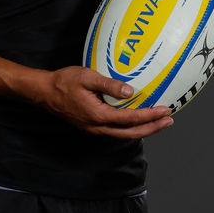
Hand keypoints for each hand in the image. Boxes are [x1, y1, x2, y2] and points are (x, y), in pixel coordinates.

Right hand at [33, 65, 173, 137]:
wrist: (44, 93)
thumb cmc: (64, 82)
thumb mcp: (88, 77)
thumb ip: (110, 84)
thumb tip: (131, 91)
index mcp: (98, 116)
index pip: (130, 119)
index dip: (150, 116)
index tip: (165, 110)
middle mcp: (98, 127)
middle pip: (131, 134)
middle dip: (152, 128)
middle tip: (169, 120)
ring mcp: (94, 129)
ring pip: (124, 135)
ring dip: (143, 129)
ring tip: (159, 122)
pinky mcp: (92, 127)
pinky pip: (116, 131)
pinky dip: (131, 128)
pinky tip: (138, 121)